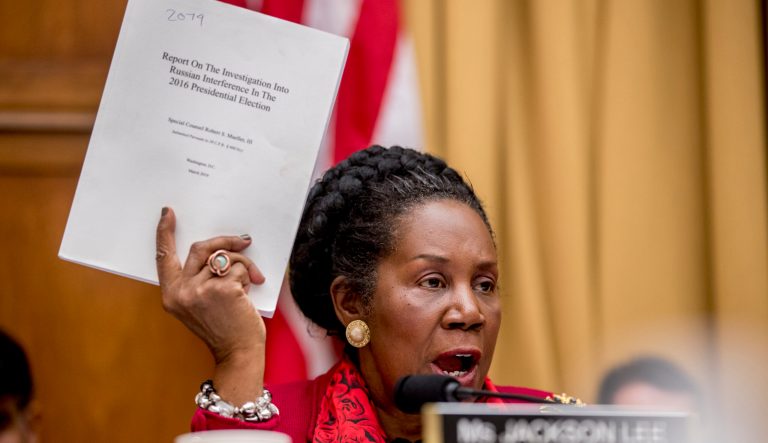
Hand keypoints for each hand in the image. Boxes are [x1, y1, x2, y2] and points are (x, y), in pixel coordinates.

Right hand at [156, 207, 265, 401]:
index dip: (165, 233)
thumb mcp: (199, 305)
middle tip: (243, 241)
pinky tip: (249, 293)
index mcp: (172, 295)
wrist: (238, 353)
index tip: (167, 214)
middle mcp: (182, 291)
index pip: (163, 257)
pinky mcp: (223, 289)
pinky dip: (250, 276)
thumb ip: (198, 280)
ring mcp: (201, 289)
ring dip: (243, 266)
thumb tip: (217, 253)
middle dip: (225, 242)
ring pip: (225, 258)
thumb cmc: (224, 329)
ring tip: (249, 283)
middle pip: (201, 248)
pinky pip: (240, 268)